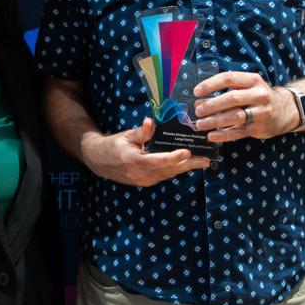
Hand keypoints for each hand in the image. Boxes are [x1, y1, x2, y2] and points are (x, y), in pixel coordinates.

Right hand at [80, 118, 209, 186]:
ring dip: (185, 168)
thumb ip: (141, 132)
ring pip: (168, 174)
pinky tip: (186, 165)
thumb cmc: (112, 145)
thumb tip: (151, 122)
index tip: (187, 152)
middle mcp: (140, 174)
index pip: (158, 160)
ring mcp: (143, 180)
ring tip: (201, 162)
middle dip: (188, 165)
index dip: (174, 157)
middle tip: (205, 160)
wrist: (99, 162)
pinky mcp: (145, 182)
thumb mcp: (125, 136)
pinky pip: (163, 176)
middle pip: (168, 170)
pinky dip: (175, 170)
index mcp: (134, 160)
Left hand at [192, 72, 297, 142]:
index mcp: (252, 80)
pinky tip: (212, 136)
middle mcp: (259, 95)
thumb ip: (226, 92)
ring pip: (235, 116)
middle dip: (212, 105)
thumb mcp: (247, 88)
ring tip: (200, 125)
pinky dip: (223, 135)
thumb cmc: (258, 97)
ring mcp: (261, 112)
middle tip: (197, 111)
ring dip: (215, 121)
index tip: (196, 92)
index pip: (228, 78)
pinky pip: (239, 132)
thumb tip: (199, 102)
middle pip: (232, 98)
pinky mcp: (260, 128)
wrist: (286, 110)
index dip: (210, 84)